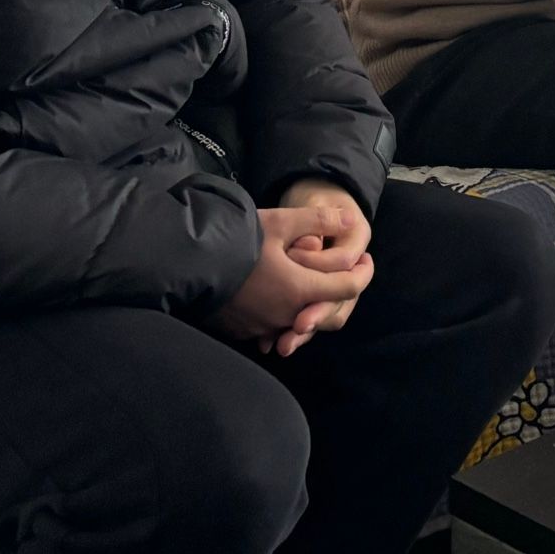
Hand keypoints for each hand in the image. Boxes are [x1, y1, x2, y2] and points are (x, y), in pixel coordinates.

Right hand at [214, 201, 372, 357]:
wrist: (187, 265)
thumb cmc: (235, 242)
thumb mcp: (280, 223)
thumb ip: (319, 221)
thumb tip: (352, 221)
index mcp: (300, 290)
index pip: (348, 288)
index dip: (364, 272)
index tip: (366, 259)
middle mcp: (285, 315)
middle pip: (325, 308)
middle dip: (336, 288)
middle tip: (341, 267)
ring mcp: (263, 328)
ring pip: (298, 318)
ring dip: (308, 301)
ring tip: (306, 276)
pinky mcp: (244, 332)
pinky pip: (273, 326)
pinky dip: (282, 311)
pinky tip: (276, 292)